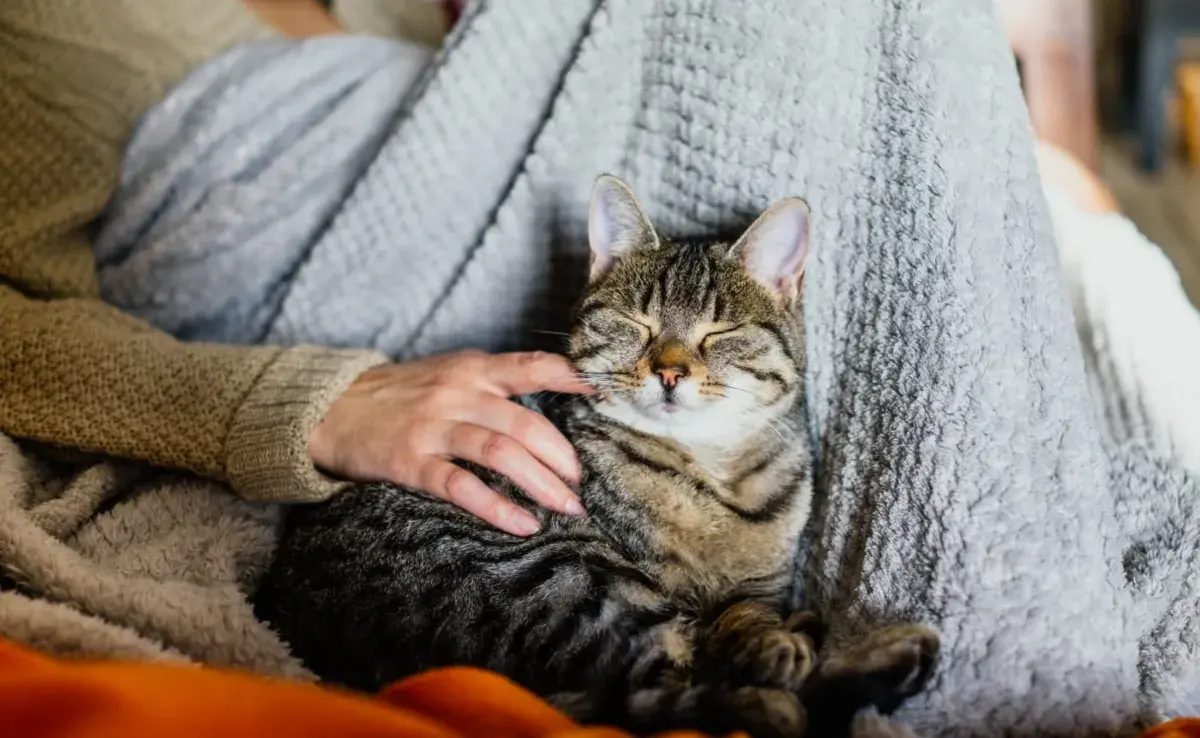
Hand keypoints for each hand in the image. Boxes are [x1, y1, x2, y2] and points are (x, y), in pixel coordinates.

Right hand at [309, 350, 591, 535]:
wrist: (331, 407)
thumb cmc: (401, 394)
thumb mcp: (449, 372)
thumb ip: (494, 383)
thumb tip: (554, 397)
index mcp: (472, 369)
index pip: (534, 366)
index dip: (574, 378)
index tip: (607, 394)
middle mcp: (457, 393)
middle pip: (527, 424)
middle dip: (563, 458)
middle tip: (582, 484)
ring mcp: (434, 428)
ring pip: (502, 453)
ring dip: (542, 484)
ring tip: (567, 507)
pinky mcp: (411, 463)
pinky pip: (462, 487)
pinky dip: (497, 507)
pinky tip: (522, 524)